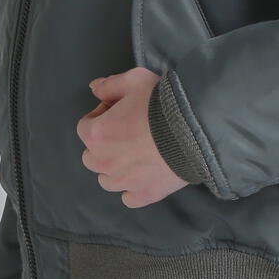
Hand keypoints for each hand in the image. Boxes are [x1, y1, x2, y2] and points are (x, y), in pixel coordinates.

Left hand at [75, 66, 191, 207]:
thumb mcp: (134, 80)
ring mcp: (124, 182)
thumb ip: (110, 85)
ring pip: (107, 180)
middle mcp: (105, 162)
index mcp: (96, 134)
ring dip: (115, 168)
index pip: (85, 127)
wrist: (194, 127)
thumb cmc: (161, 101)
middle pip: (91, 157)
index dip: (101, 116)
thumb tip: (94, 88)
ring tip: (136, 154)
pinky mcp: (145, 194)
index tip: (119, 111)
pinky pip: (129, 198)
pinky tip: (144, 175)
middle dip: (104, 144)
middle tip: (126, 132)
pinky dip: (132, 188)